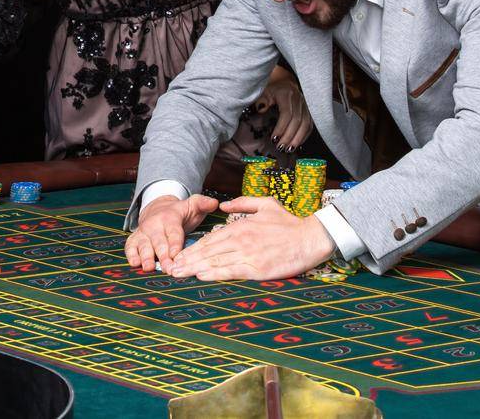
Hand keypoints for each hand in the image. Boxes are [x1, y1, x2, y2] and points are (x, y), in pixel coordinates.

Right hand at [126, 193, 219, 272]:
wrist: (157, 209)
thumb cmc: (179, 213)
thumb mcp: (192, 205)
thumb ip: (203, 203)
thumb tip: (215, 203)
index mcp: (170, 218)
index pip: (173, 233)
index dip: (175, 244)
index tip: (177, 255)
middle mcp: (154, 225)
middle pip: (158, 242)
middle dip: (163, 256)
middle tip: (168, 269)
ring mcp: (143, 232)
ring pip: (143, 245)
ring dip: (145, 257)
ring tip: (149, 267)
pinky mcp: (134, 239)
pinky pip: (130, 246)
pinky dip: (131, 255)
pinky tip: (134, 264)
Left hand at [168, 197, 335, 281]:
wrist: (310, 237)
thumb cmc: (289, 222)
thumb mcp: (264, 204)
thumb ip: (242, 203)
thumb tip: (222, 205)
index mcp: (240, 226)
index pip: (210, 239)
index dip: (192, 249)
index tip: (178, 255)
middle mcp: (240, 240)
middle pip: (208, 251)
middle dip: (187, 260)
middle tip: (170, 268)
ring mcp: (248, 254)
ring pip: (216, 262)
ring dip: (195, 268)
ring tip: (179, 274)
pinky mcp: (257, 268)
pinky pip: (232, 271)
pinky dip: (215, 273)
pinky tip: (202, 275)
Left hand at [255, 66, 312, 151]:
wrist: (285, 83)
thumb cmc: (273, 89)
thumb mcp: (264, 91)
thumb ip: (262, 100)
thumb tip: (261, 109)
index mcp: (287, 94)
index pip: (287, 113)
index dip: (281, 127)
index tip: (274, 138)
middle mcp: (299, 100)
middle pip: (297, 121)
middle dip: (289, 137)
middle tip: (280, 147)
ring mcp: (306, 106)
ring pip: (306, 125)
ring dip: (298, 139)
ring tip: (289, 149)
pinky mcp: (310, 112)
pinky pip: (310, 126)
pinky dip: (304, 136)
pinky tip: (297, 144)